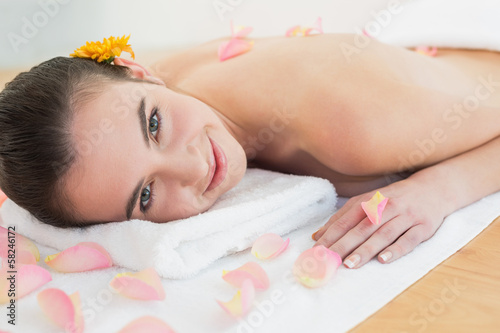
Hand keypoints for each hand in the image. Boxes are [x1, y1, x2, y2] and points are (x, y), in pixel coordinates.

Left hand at [312, 176, 450, 267]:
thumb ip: (343, 217)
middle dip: (345, 244)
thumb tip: (318, 236)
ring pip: (383, 234)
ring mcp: (406, 216)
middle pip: (363, 227)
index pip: (347, 219)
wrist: (432, 189)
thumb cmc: (393, 199)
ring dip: (366, 250)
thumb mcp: (367, 202)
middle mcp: (387, 206)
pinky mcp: (423, 226)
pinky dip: (396, 250)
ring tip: (351, 264)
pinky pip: (409, 239)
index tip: (318, 249)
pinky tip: (383, 259)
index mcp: (370, 200)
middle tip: (331, 259)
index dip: (331, 234)